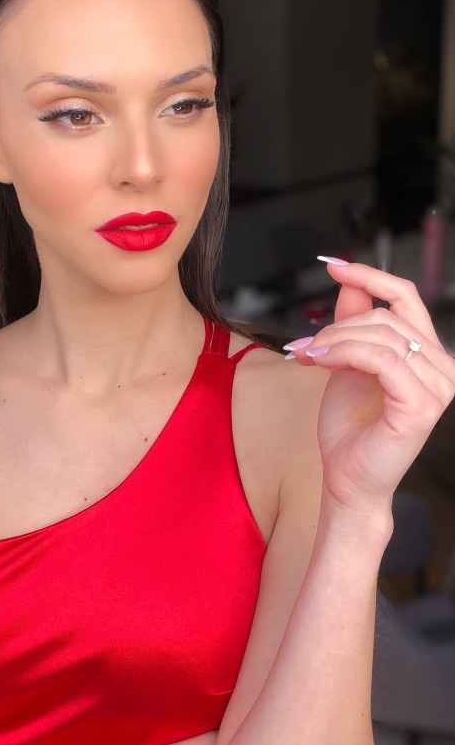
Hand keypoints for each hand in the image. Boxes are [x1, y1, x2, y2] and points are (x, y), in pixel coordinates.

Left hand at [286, 261, 454, 513]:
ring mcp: (436, 387)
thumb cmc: (349, 429)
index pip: (406, 297)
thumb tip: (350, 284)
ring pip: (381, 335)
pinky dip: (344, 354)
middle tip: (305, 344)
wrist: (346, 479)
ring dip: (335, 340)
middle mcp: (441, 367)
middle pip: (386, 316)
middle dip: (338, 324)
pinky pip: (380, 359)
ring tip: (307, 354)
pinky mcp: (420, 406)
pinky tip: (319, 361)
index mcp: (426, 354)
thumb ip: (353, 324)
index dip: (370, 275)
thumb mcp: (346, 364)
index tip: (334, 265)